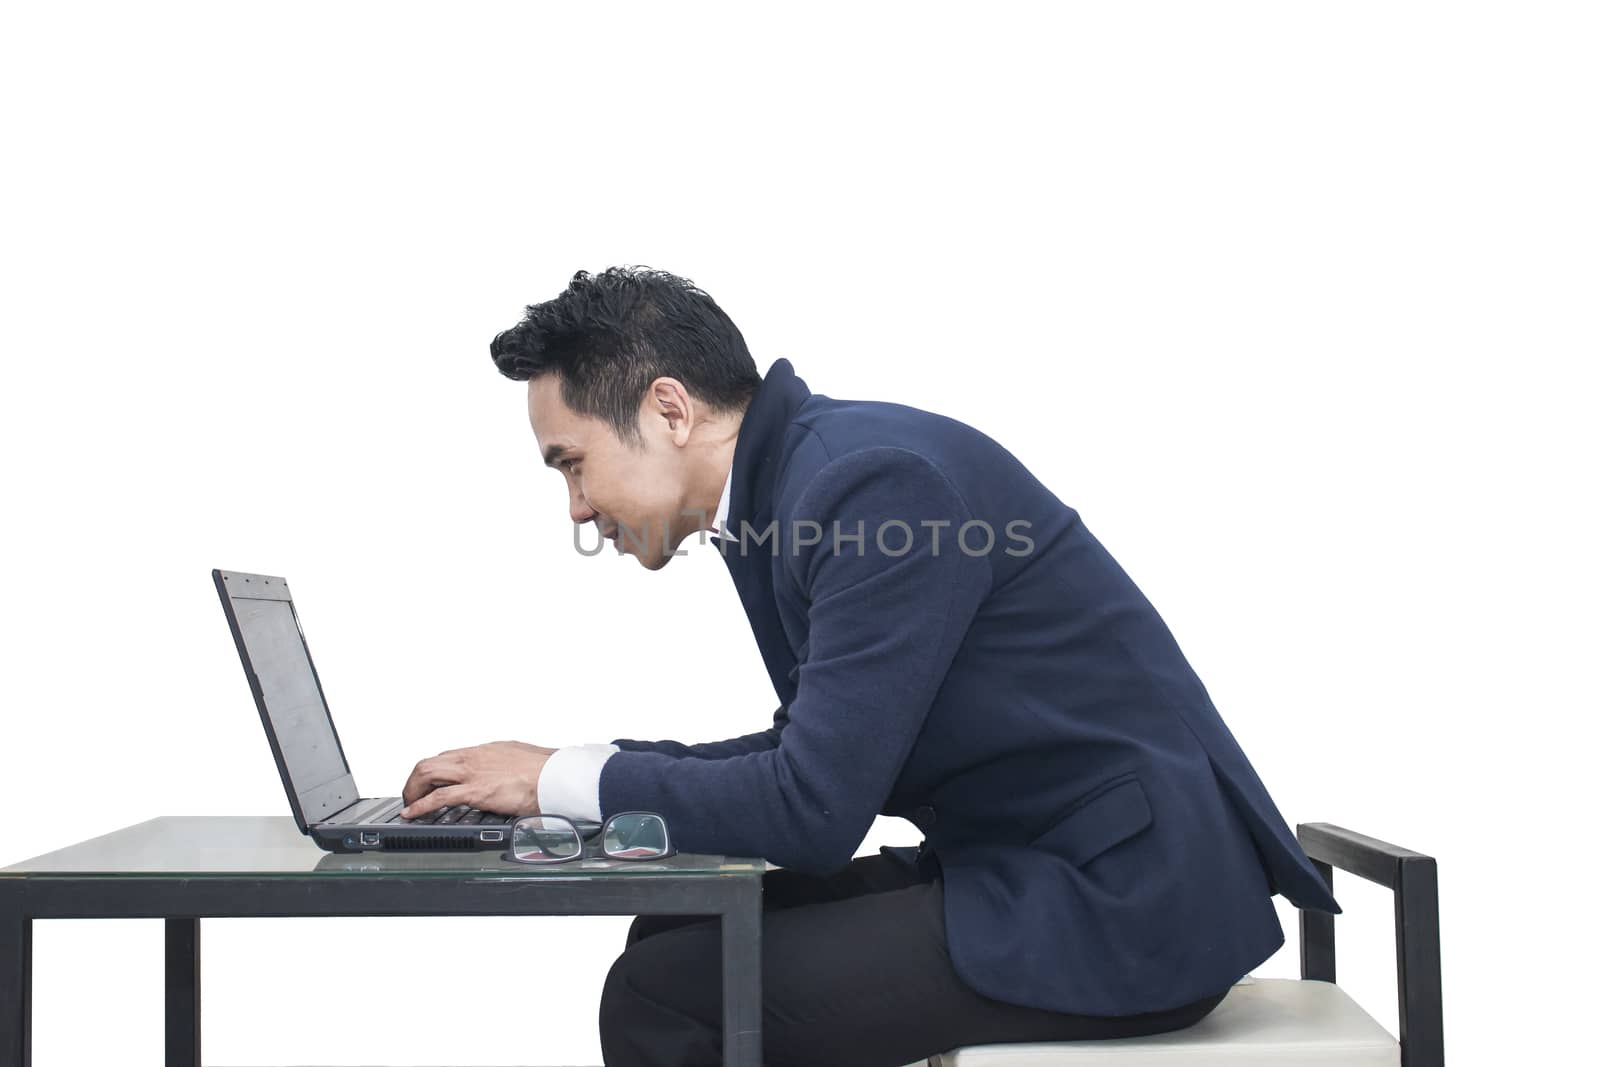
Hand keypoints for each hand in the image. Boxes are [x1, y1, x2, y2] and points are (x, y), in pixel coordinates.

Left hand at [399, 741, 557, 819]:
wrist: (554, 774)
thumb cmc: (545, 767)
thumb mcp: (520, 758)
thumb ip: (507, 765)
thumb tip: (510, 772)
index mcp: (484, 751)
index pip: (448, 757)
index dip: (433, 771)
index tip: (428, 782)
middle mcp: (473, 758)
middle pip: (430, 762)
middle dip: (415, 780)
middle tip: (412, 794)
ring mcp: (472, 773)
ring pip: (427, 773)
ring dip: (413, 789)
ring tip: (409, 803)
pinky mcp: (475, 791)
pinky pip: (438, 797)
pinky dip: (420, 806)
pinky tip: (412, 813)